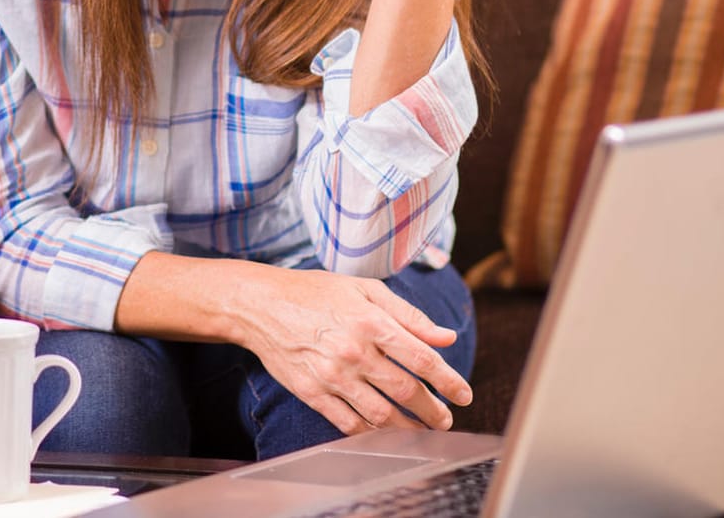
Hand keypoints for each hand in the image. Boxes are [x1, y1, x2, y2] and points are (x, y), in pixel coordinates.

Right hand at [229, 264, 471, 434]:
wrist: (260, 305)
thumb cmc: (314, 292)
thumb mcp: (364, 289)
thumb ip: (408, 315)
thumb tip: (446, 337)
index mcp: (371, 321)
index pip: (423, 359)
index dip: (449, 381)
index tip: (463, 395)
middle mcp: (354, 351)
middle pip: (407, 391)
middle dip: (433, 411)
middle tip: (445, 419)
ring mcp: (332, 375)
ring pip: (381, 414)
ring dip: (408, 428)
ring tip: (422, 430)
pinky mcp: (312, 392)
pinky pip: (348, 423)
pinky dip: (372, 433)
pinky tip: (384, 433)